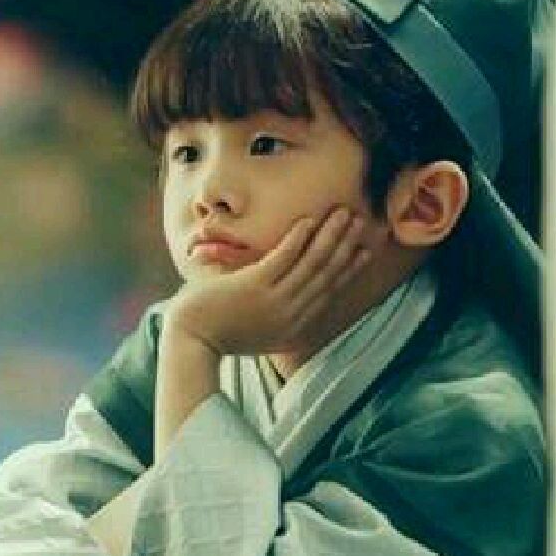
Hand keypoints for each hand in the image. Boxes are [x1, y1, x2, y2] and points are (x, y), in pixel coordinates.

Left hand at [166, 207, 368, 356]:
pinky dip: (298, 238)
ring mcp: (275, 300)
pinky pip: (284, 257)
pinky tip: (308, 220)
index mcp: (293, 326)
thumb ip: (276, 317)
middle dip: (346, 245)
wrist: (190, 342)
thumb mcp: (257, 332)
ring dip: (330, 235)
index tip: (365, 251)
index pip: (329, 292)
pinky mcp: (255, 286)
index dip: (349, 270)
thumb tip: (288, 301)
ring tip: (342, 213)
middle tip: (361, 222)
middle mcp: (291, 314)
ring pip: (312, 263)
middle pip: (327, 274)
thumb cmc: (217, 334)